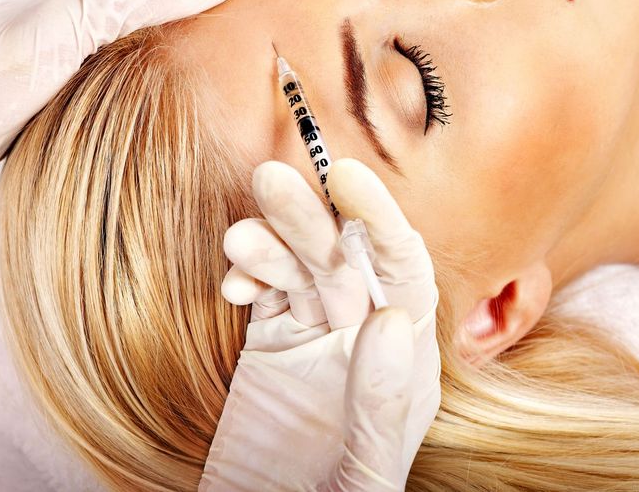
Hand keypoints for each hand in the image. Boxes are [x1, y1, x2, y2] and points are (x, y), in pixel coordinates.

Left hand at [0, 0, 248, 181]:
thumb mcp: (69, 26)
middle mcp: (95, 14)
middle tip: (286, 1)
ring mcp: (92, 54)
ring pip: (170, 32)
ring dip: (216, 32)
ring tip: (263, 44)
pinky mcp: (90, 95)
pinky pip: (156, 72)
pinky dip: (192, 73)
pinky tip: (210, 93)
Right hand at [200, 159, 440, 491]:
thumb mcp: (367, 470)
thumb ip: (384, 403)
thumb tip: (393, 321)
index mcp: (406, 359)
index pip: (402, 271)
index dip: (379, 219)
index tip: (348, 176)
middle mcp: (365, 337)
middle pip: (342, 261)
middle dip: (309, 219)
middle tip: (272, 178)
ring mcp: (316, 339)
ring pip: (298, 271)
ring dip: (269, 245)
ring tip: (240, 237)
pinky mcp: (270, 348)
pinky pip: (262, 296)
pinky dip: (246, 278)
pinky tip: (233, 280)